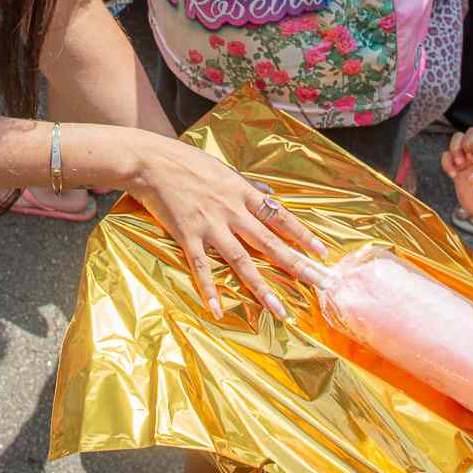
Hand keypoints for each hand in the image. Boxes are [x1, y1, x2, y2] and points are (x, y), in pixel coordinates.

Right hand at [120, 130, 326, 322]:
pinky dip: (210, 290)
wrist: (152, 161)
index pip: (280, 217)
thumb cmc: (187, 161)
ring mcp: (210, 226)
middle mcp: (232, 211)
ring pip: (242, 261)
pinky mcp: (188, 236)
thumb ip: (246, 186)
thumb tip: (268, 194)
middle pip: (270, 243)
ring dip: (262, 287)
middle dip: (296, 265)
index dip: (302, 236)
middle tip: (317, 284)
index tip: (321, 253)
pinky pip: (201, 268)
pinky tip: (219, 310)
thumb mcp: (223, 169)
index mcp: (243, 193)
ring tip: (278, 310)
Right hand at [442, 127, 472, 218]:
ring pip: (457, 140)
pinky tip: (452, 175)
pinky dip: (446, 162)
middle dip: (465, 142)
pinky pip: (446, 155)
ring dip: (454, 149)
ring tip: (458, 165)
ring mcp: (467, 160)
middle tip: (465, 158)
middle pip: (471, 133)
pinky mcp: (456, 167)